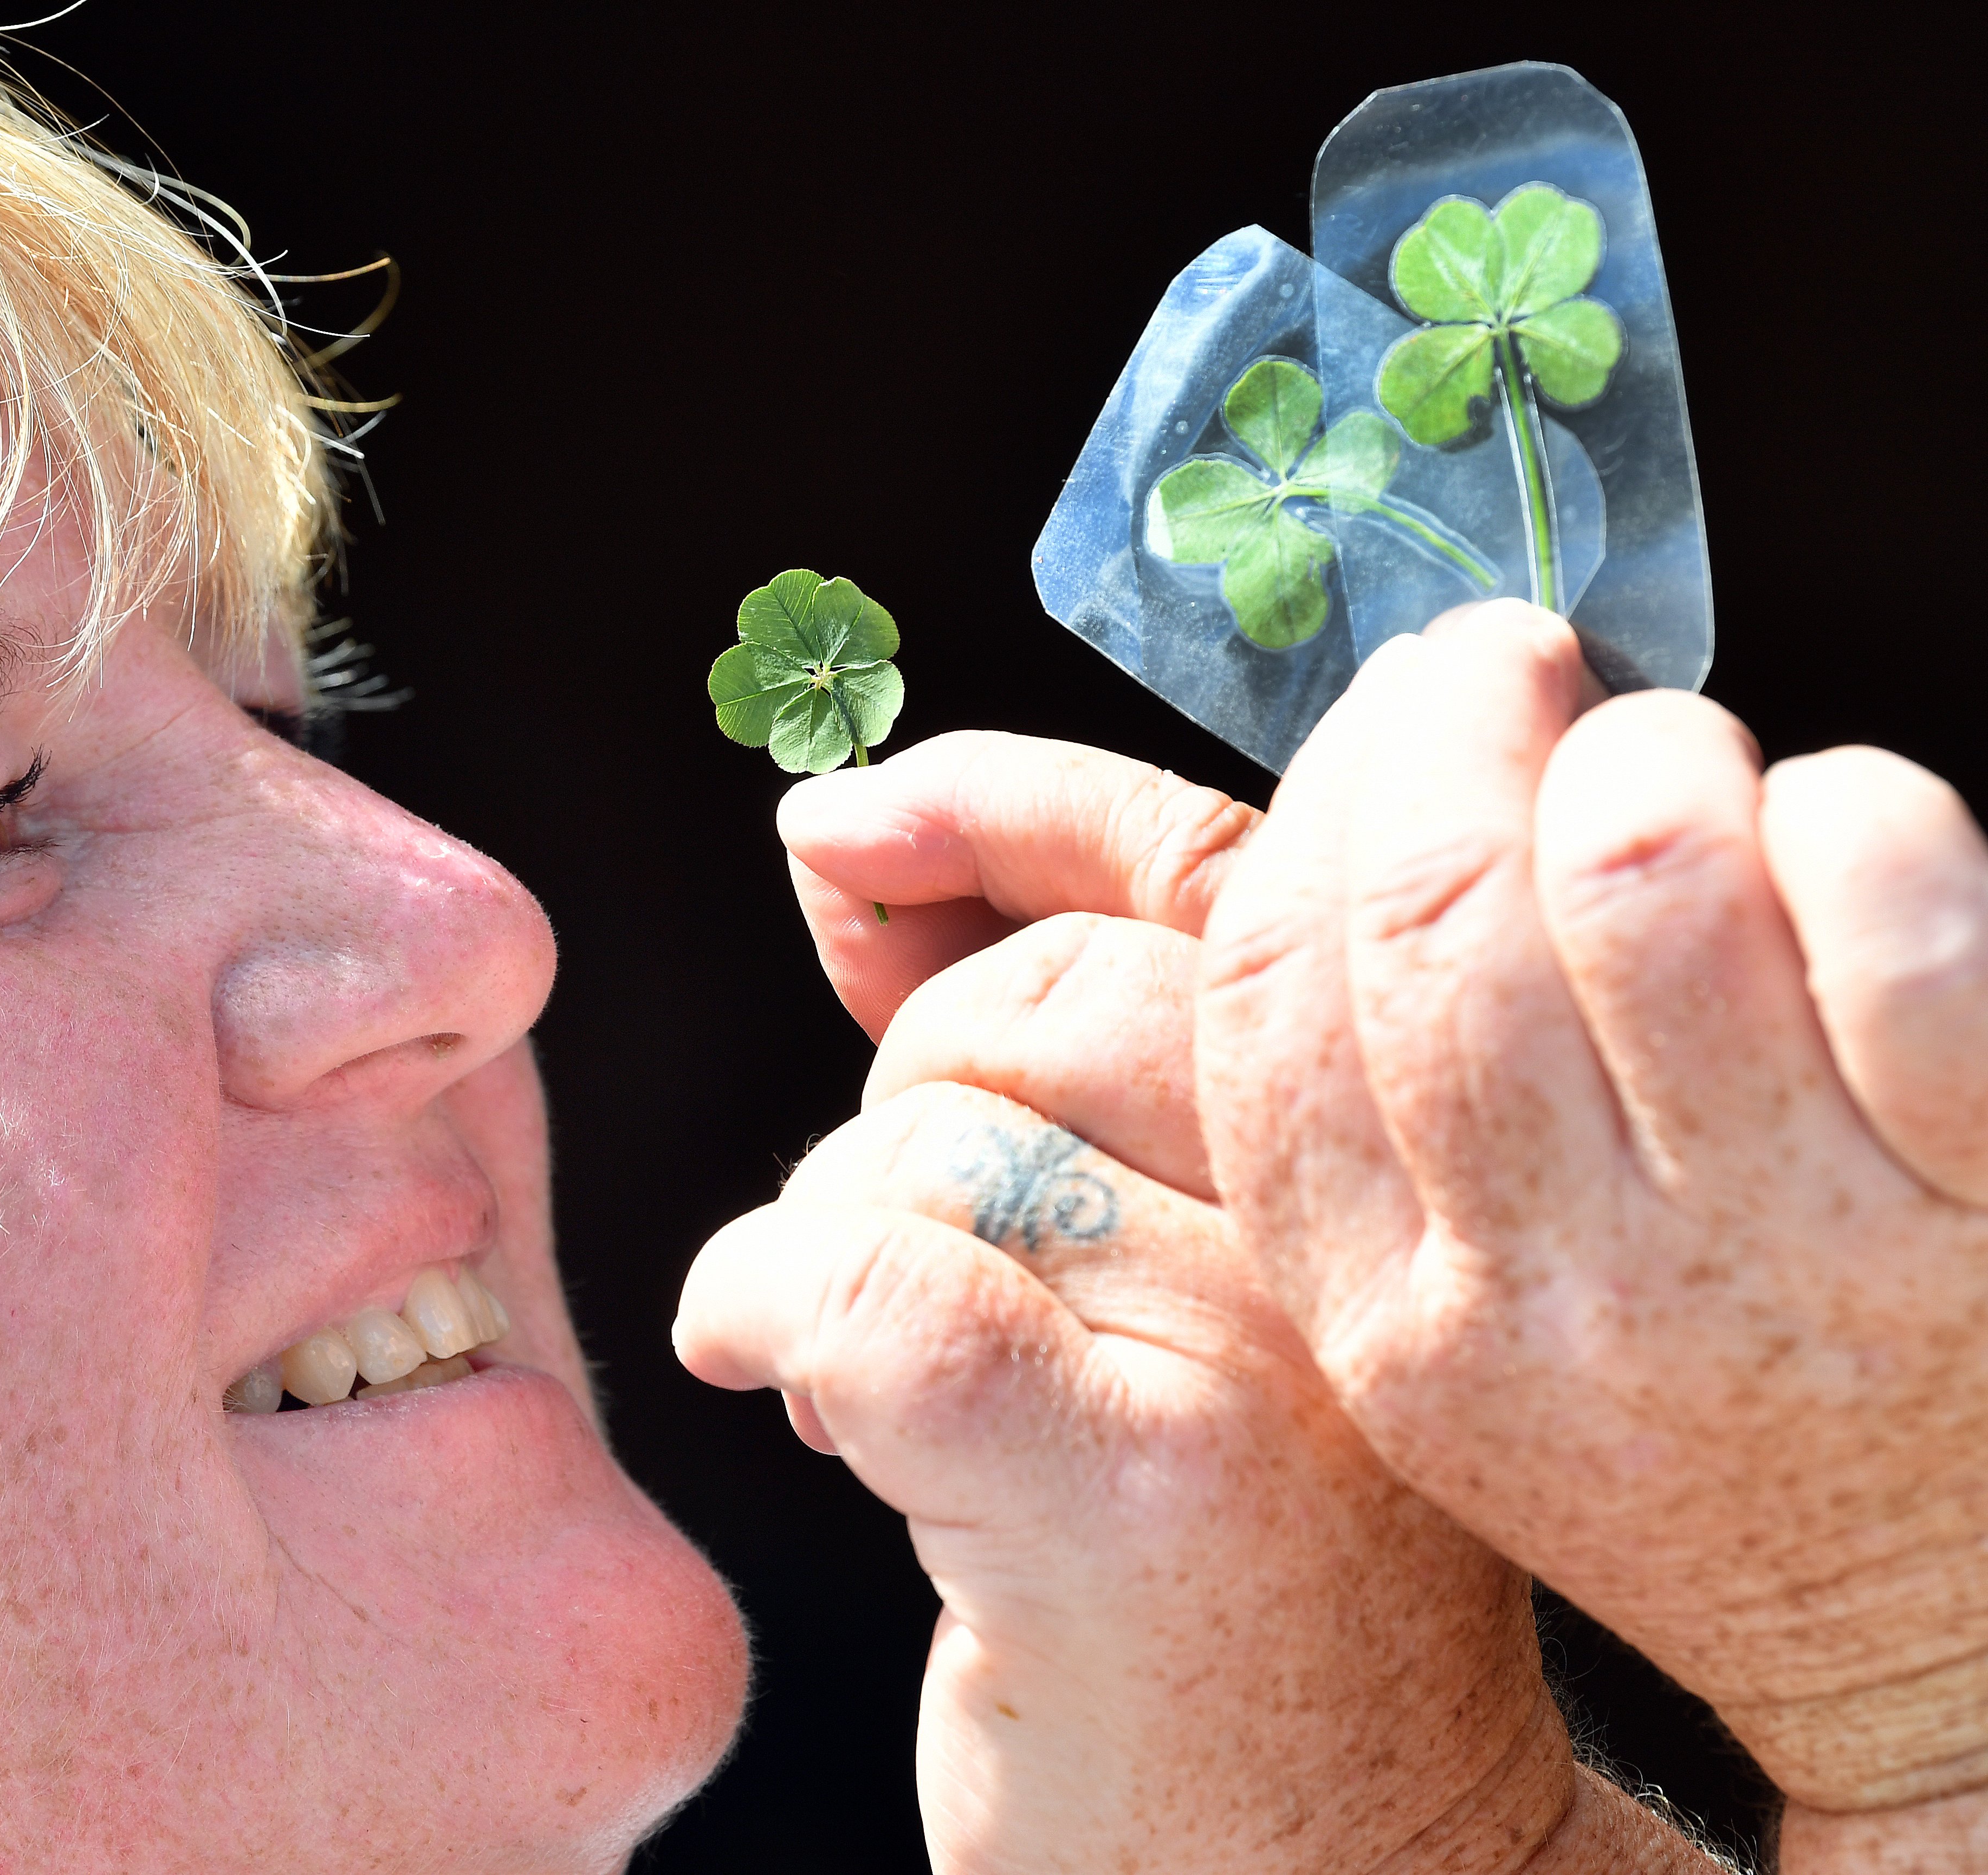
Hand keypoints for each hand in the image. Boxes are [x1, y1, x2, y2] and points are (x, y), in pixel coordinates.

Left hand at [676, 737, 1709, 1872]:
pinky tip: (764, 1363)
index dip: (1000, 808)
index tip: (844, 820)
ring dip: (841, 1234)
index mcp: (1391, 1144)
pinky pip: (871, 1288)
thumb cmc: (1237, 1569)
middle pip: (1038, 1007)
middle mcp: (1365, 1233)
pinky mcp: (1138, 1496)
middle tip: (912, 1246)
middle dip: (906, 1103)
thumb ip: (1056, 1045)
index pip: (1197, 878)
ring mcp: (1266, 1362)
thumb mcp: (1177, 1257)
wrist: (1330, 1862)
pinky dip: (766, 1306)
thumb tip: (850, 843)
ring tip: (891, 1373)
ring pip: (937, 1147)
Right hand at [1195, 602, 1987, 1819]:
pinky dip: (1856, 814)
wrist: (1949, 1646)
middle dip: (1465, 717)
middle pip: (1433, 908)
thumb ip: (1381, 1110)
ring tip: (1692, 774)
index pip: (1262, 990)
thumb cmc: (1714, 1432)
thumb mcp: (1472, 1328)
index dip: (1324, 799)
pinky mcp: (1982, 1206)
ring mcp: (1777, 1258)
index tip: (1388, 720)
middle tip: (1514, 667)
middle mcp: (1559, 1302)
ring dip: (1661, 753)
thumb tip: (1353, 801)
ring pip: (1641, 867)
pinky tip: (1843, 852)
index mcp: (1394, 1322)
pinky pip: (1874, 895)